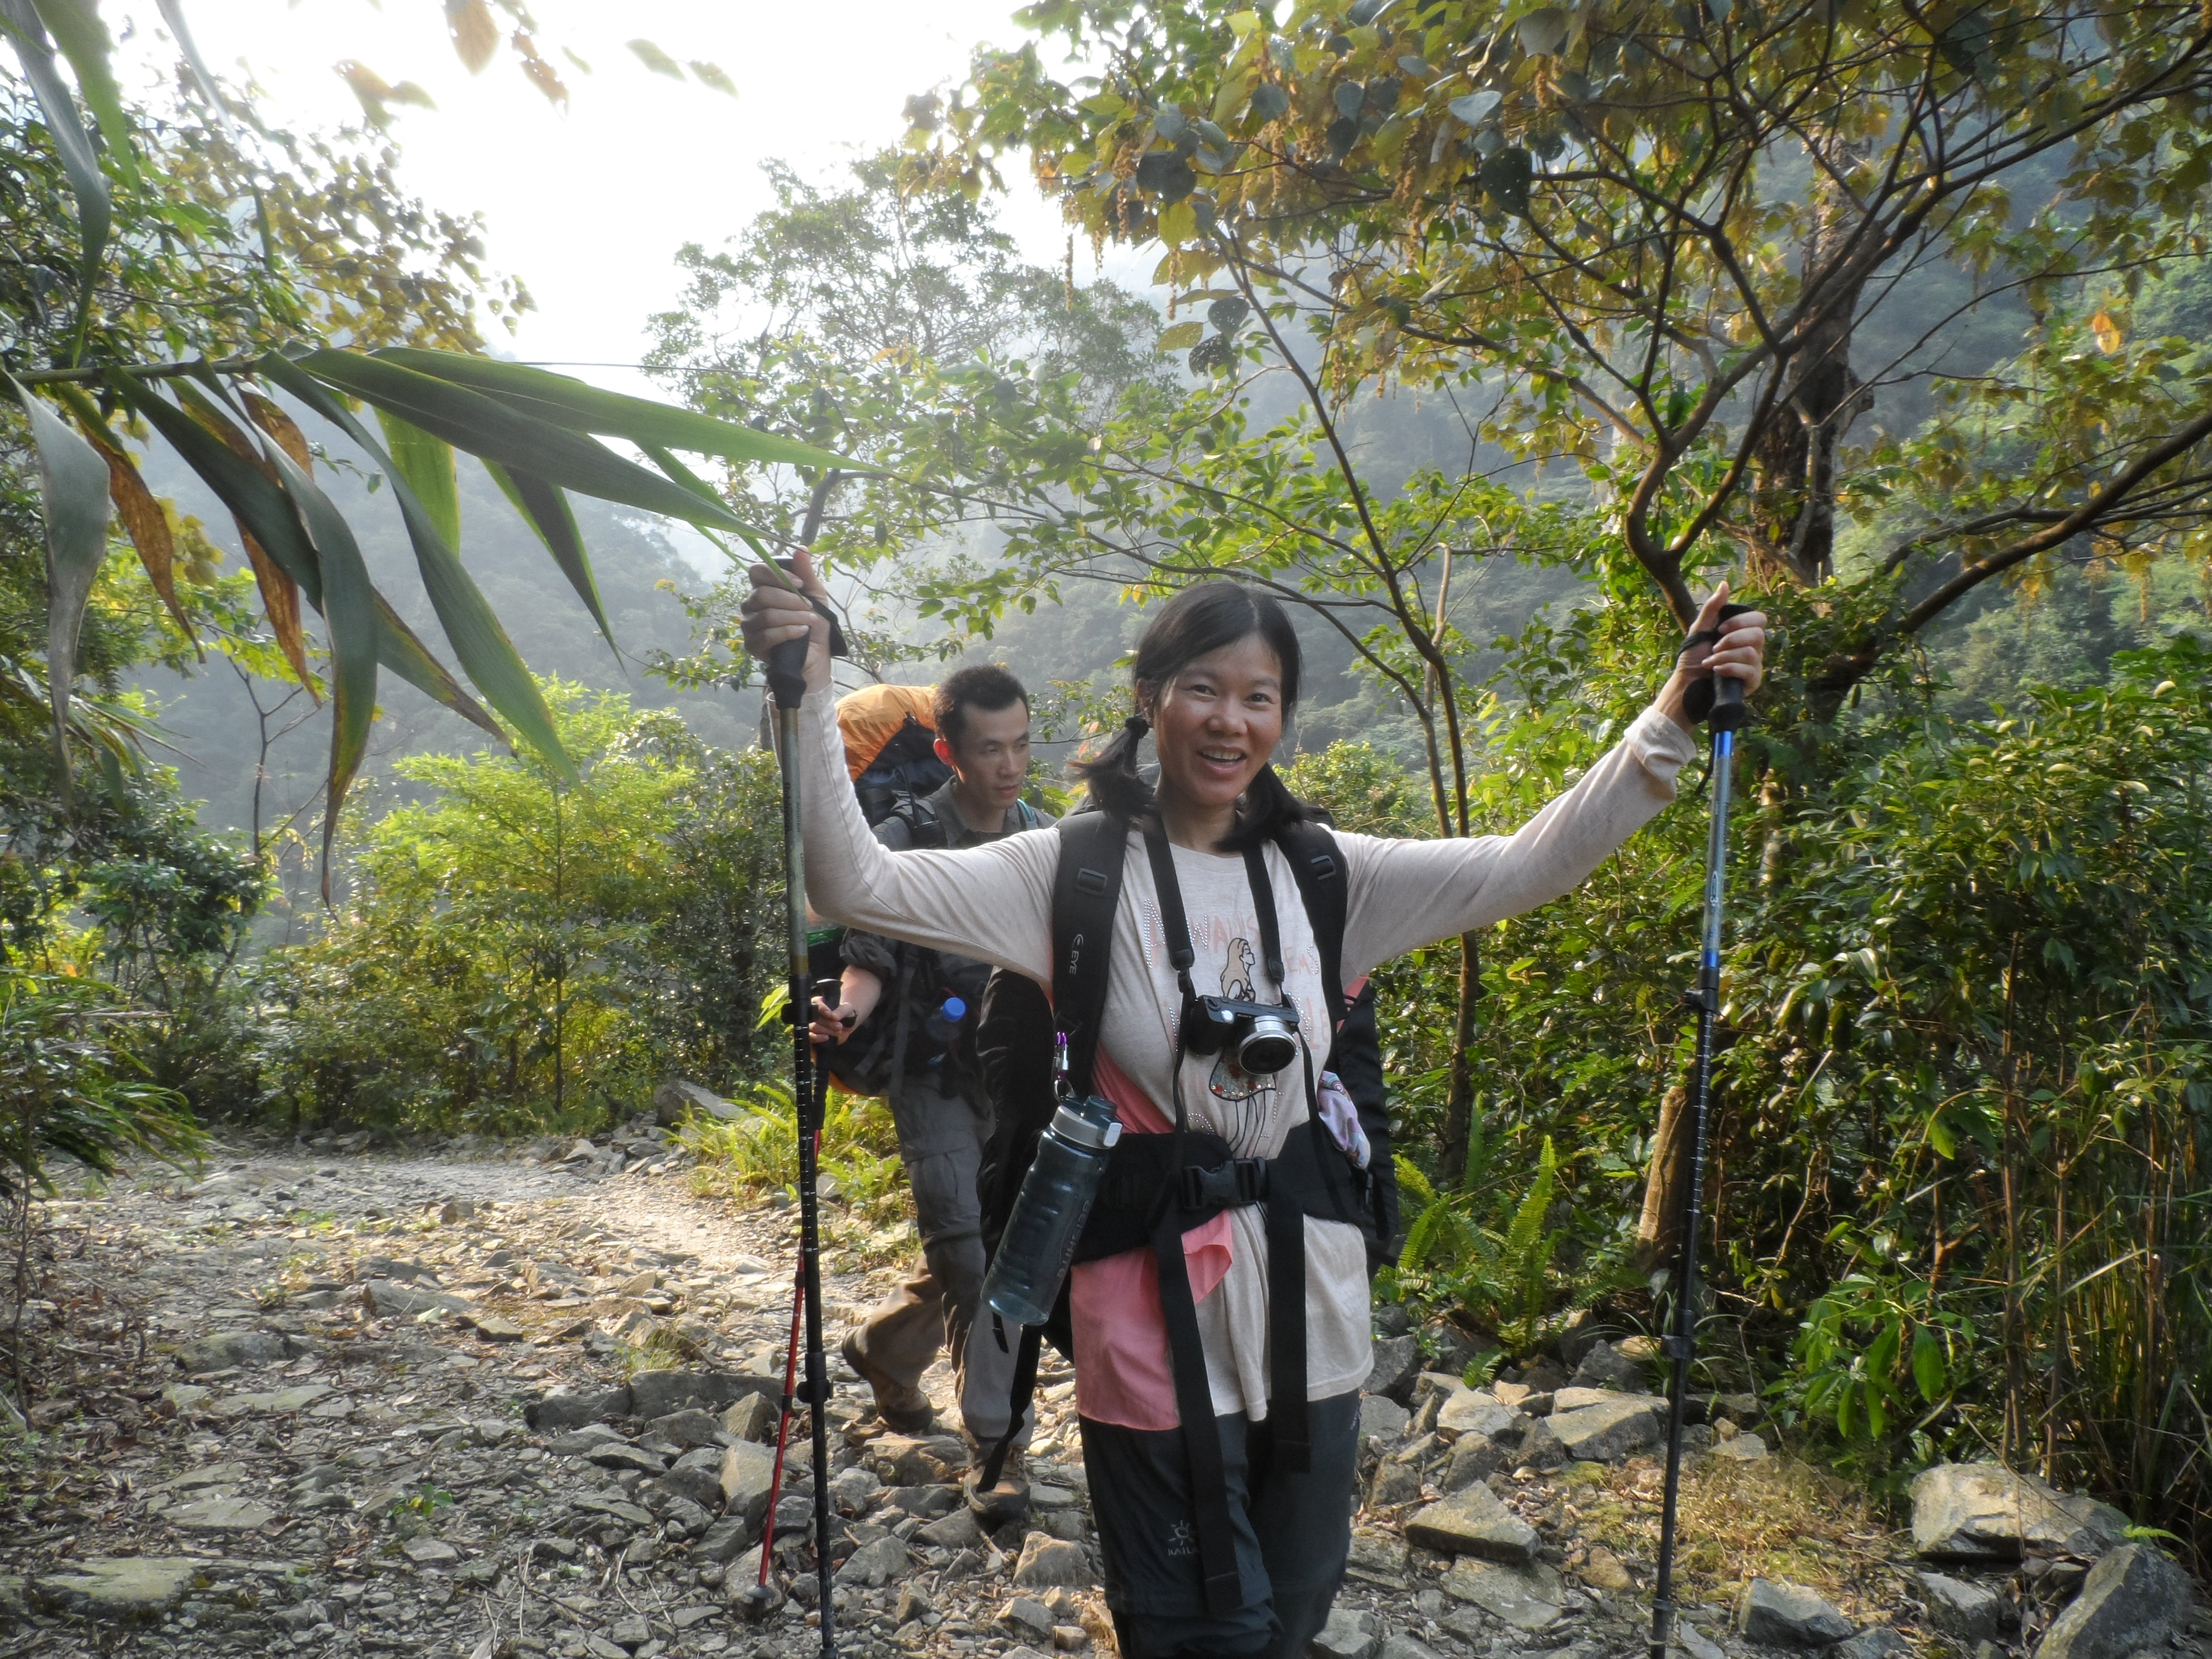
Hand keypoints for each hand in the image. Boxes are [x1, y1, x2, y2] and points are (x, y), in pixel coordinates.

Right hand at [737, 546, 832, 695]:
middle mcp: (750, 605)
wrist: (816, 656)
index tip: (801, 585)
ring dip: (793, 617)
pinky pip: (766, 635)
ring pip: (766, 615)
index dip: (778, 575)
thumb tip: (802, 549)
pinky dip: (788, 632)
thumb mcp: (816, 596)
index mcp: (763, 589)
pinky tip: (801, 633)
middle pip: (762, 594)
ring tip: (809, 622)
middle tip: (809, 609)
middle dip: (791, 601)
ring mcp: (749, 625)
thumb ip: (806, 573)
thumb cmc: (813, 624)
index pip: (756, 572)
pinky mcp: (752, 645)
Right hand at [808, 966, 881, 1044]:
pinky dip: (818, 1038)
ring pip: (813, 1028)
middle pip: (815, 1018)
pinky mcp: (813, 1035)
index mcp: (819, 1002)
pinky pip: (810, 1037)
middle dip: (828, 1023)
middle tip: (839, 1026)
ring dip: (826, 1030)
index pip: (816, 1003)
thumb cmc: (846, 1013)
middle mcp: (813, 1013)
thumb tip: (833, 1016)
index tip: (830, 1014)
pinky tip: (827, 1037)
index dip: (823, 1009)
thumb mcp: (847, 1009)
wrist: (847, 1026)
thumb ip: (841, 1011)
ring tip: (837, 1031)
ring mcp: (812, 1024)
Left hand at [1659, 581, 1767, 732]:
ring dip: (1726, 656)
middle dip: (1732, 639)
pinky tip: (1716, 670)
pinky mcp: (1752, 682)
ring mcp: (1754, 665)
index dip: (1742, 621)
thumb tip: (1725, 584)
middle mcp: (1753, 648)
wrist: (1687, 684)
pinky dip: (1729, 668)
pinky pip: (1749, 671)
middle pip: (1758, 635)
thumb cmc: (1694, 657)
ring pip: (1751, 653)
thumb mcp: (1700, 629)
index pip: (1759, 619)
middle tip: (1714, 647)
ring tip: (1710, 661)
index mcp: (1743, 633)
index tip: (1721, 628)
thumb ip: (1713, 607)